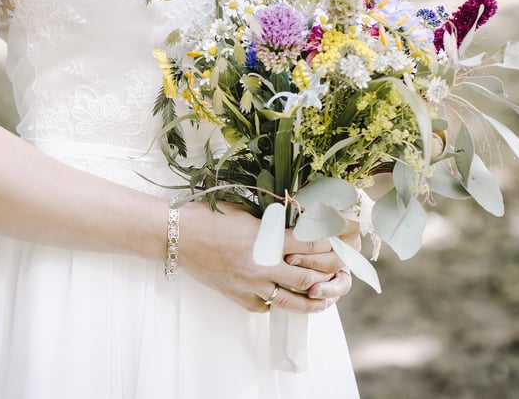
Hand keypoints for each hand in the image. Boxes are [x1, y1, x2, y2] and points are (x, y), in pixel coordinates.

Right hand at [180, 202, 345, 313]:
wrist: (179, 235)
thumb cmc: (211, 217)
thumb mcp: (248, 213)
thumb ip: (274, 225)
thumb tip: (300, 227)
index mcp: (266, 239)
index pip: (311, 245)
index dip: (330, 245)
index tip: (339, 244)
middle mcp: (262, 265)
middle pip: (307, 277)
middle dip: (328, 275)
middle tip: (339, 272)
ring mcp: (249, 284)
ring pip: (289, 300)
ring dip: (311, 301)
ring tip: (323, 299)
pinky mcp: (237, 296)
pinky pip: (264, 306)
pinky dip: (275, 302)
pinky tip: (281, 297)